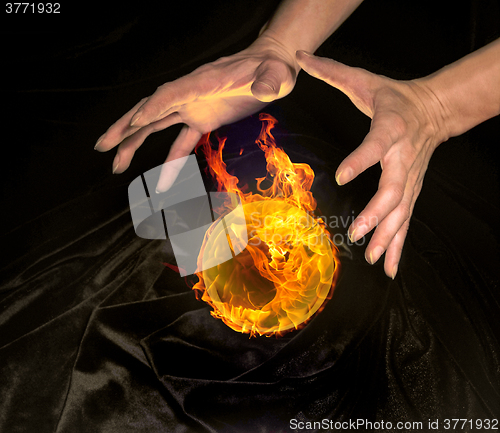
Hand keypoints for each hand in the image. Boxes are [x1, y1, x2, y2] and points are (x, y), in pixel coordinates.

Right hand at [94, 35, 297, 191]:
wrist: (271, 67)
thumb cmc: (274, 69)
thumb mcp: (277, 74)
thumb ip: (269, 81)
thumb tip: (264, 89)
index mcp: (204, 81)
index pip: (171, 94)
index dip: (153, 108)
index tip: (134, 123)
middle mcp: (191, 93)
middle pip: (150, 109)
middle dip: (125, 127)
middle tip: (103, 146)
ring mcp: (193, 106)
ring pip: (156, 125)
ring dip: (134, 143)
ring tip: (117, 164)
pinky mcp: (201, 119)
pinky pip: (180, 142)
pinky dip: (169, 160)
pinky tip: (161, 181)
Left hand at [296, 50, 447, 278]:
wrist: (434, 110)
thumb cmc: (395, 98)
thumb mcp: (365, 81)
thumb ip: (332, 71)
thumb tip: (298, 57)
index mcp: (390, 130)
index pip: (374, 146)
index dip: (360, 159)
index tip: (341, 175)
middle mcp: (403, 158)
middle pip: (393, 190)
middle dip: (376, 213)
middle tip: (356, 232)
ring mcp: (410, 179)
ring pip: (402, 212)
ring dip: (387, 237)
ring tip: (372, 259)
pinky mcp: (412, 191)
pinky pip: (406, 221)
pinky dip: (399, 246)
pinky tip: (389, 267)